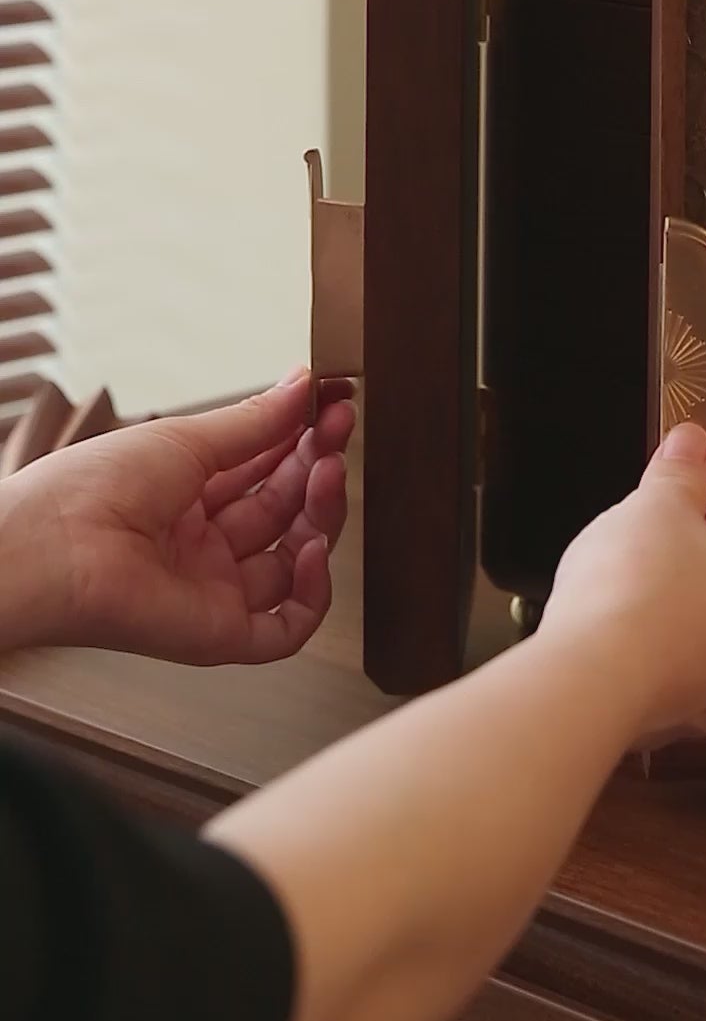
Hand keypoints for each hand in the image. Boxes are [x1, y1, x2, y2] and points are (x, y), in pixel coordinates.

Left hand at [0, 371, 354, 664]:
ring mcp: (213, 589)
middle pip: (284, 509)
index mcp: (183, 496)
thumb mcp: (184, 439)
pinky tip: (315, 549)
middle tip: (337, 427)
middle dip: (316, 464)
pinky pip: (286, 627)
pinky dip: (313, 593)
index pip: (261, 467)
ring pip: (294, 562)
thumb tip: (300, 387)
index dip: (300, 436)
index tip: (330, 403)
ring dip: (321, 514)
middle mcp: (201, 545)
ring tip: (328, 471)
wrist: (54, 548)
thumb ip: (254, 421)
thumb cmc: (90, 491)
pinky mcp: (221, 633)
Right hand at [538, 423, 705, 748]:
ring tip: (661, 540)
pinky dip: (685, 616)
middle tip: (693, 493)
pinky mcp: (698, 709)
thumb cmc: (638, 596)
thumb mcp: (660, 507)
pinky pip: (704, 650)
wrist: (587, 684)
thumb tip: (691, 446)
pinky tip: (643, 596)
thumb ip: (684, 470)